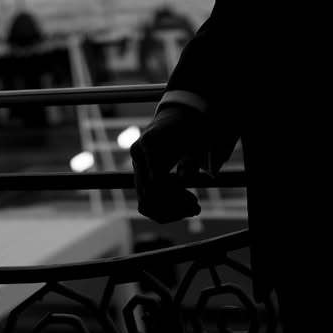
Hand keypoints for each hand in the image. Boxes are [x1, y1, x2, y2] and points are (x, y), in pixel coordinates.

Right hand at [130, 105, 214, 222]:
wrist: (176, 120)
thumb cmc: (189, 130)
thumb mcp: (196, 143)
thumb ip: (191, 160)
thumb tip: (183, 178)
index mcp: (150, 142)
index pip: (157, 181)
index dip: (176, 195)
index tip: (194, 200)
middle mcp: (138, 154)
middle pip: (149, 195)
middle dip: (174, 207)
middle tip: (197, 208)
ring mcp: (136, 165)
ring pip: (144, 203)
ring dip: (169, 212)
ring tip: (191, 209)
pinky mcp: (138, 175)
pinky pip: (145, 201)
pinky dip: (163, 209)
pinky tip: (181, 207)